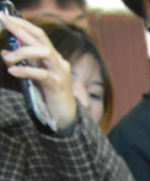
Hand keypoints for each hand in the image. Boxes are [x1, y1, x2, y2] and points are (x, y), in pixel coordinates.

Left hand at [0, 13, 77, 130]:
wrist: (66, 117)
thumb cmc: (50, 96)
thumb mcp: (34, 77)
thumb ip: (23, 63)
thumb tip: (4, 52)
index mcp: (53, 58)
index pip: (39, 35)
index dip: (23, 24)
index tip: (7, 16)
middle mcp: (59, 62)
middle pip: (40, 39)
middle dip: (20, 29)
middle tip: (4, 20)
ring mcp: (60, 73)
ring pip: (43, 53)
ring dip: (23, 52)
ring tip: (7, 58)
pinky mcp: (58, 86)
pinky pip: (41, 74)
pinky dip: (25, 71)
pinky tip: (12, 71)